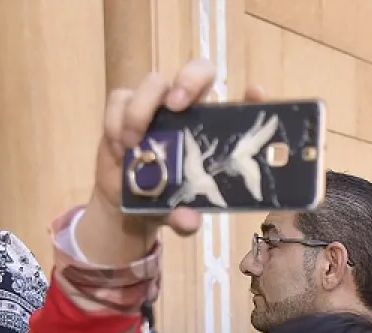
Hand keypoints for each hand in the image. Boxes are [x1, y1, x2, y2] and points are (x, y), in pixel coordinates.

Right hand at [79, 60, 265, 263]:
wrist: (125, 205)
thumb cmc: (166, 202)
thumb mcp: (178, 215)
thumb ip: (185, 219)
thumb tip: (188, 221)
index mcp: (214, 132)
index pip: (240, 106)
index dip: (253, 97)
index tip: (256, 94)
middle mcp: (189, 111)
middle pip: (198, 71)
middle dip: (189, 80)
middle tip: (177, 105)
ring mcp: (157, 106)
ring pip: (154, 82)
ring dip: (142, 108)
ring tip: (133, 143)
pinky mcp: (124, 107)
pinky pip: (120, 98)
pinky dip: (116, 119)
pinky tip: (119, 147)